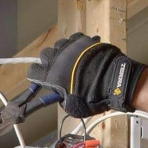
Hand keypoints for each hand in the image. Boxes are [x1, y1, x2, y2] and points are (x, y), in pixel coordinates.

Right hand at [27, 32, 146, 117]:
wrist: (113, 81)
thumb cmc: (92, 98)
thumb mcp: (73, 108)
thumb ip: (62, 99)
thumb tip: (61, 94)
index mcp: (51, 75)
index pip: (33, 72)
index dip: (37, 76)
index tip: (43, 80)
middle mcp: (57, 58)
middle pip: (45, 55)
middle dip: (50, 62)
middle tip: (60, 71)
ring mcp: (70, 46)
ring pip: (59, 45)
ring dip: (63, 53)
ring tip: (73, 62)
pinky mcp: (83, 40)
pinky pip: (74, 39)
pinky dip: (77, 45)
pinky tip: (83, 53)